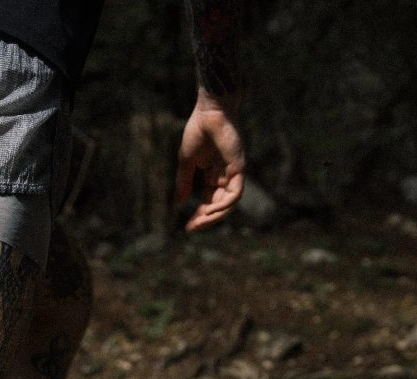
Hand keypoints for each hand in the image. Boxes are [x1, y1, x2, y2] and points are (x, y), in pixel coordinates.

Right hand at [175, 88, 244, 231]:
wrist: (210, 111)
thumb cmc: (199, 130)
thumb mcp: (187, 161)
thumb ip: (183, 182)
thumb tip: (177, 203)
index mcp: (214, 174)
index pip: (209, 201)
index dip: (199, 215)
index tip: (187, 227)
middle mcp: (226, 176)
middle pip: (218, 206)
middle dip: (205, 219)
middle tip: (191, 228)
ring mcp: (234, 173)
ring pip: (228, 204)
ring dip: (214, 216)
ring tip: (199, 221)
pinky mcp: (239, 168)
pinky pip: (234, 195)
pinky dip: (223, 206)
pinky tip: (209, 210)